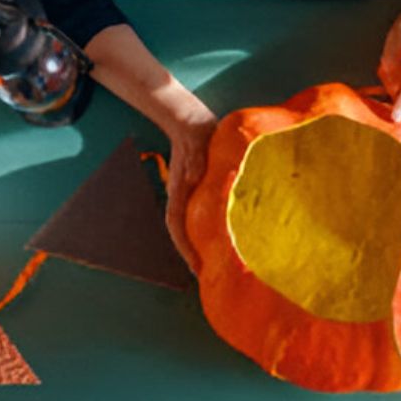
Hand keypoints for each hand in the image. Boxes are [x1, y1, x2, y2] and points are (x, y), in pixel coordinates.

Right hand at [159, 89, 216, 268]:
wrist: (191, 122)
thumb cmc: (195, 134)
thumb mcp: (196, 145)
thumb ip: (194, 161)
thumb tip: (193, 177)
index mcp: (180, 192)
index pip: (177, 227)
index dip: (185, 250)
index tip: (196, 268)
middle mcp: (182, 199)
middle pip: (183, 234)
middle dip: (193, 257)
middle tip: (208, 278)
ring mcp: (190, 197)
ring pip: (192, 229)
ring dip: (201, 248)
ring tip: (215, 267)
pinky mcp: (200, 193)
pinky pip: (202, 219)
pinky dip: (208, 234)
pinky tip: (224, 242)